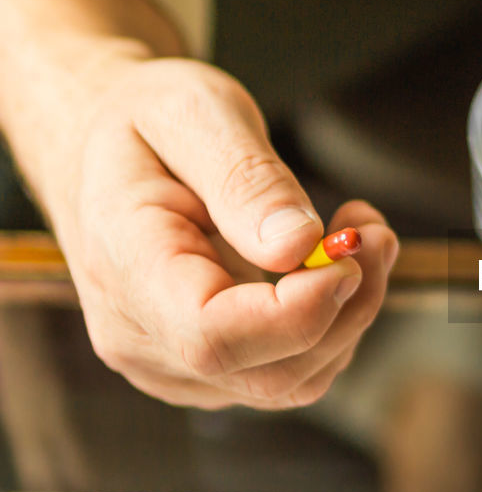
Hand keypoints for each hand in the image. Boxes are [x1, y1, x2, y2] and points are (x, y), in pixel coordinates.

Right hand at [52, 57, 397, 408]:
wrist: (99, 151)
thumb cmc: (142, 121)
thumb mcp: (191, 111)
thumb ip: (245, 179)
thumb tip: (300, 246)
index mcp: (124, 269)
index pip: (214, 337)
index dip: (299, 313)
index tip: (348, 253)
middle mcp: (142, 338)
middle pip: (271, 372)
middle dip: (348, 306)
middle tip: (373, 231)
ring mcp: (175, 365)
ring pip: (295, 380)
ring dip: (352, 313)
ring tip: (361, 233)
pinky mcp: (211, 370)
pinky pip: (294, 370)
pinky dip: (335, 321)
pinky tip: (334, 262)